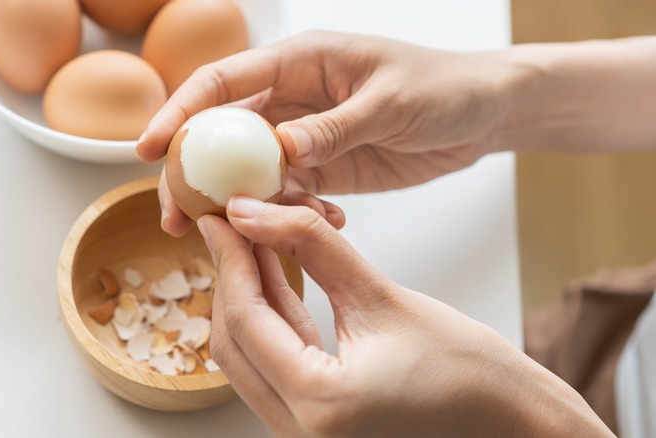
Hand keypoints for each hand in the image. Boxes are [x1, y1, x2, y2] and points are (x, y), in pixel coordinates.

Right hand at [137, 30, 513, 235]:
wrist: (482, 114)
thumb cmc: (442, 87)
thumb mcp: (390, 103)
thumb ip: (335, 126)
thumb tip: (280, 150)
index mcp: (300, 63)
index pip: (224, 83)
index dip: (180, 113)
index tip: (147, 149)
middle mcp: (293, 98)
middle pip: (223, 136)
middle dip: (193, 174)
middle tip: (173, 217)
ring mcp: (306, 136)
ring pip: (251, 171)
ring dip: (239, 205)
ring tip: (233, 238)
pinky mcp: (325, 167)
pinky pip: (291, 194)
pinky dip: (292, 215)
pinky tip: (317, 227)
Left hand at [198, 197, 612, 435]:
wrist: (509, 420)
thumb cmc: (469, 370)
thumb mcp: (382, 294)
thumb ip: (313, 246)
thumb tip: (256, 212)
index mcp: (319, 405)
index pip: (245, 319)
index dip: (228, 258)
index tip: (220, 216)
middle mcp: (301, 433)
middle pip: (234, 343)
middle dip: (230, 278)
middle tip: (232, 226)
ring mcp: (305, 435)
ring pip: (248, 358)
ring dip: (247, 299)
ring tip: (252, 243)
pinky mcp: (316, 425)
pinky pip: (275, 369)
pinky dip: (272, 324)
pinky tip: (276, 278)